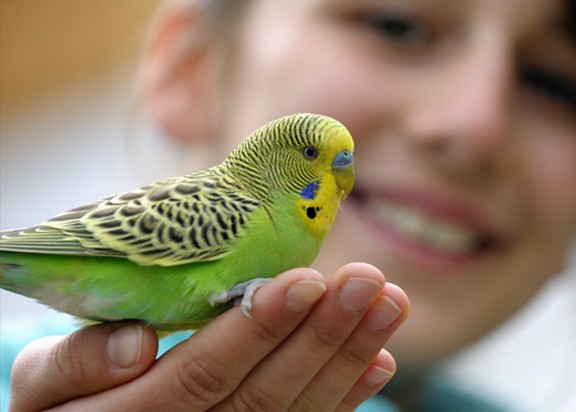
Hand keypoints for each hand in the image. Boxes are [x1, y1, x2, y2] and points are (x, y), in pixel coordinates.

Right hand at [9, 263, 408, 410]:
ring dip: (346, 358)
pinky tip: (379, 360)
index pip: (203, 374)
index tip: (306, 281)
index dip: (255, 330)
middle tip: (369, 283)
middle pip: (263, 395)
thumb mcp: (45, 385)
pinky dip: (344, 398)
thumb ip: (76, 364)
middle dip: (321, 337)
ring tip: (390, 304)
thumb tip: (135, 343)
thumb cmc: (63, 405)